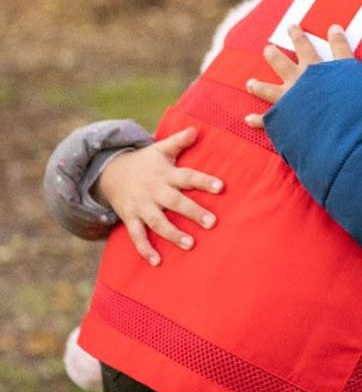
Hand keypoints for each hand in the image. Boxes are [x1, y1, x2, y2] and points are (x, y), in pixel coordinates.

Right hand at [94, 127, 223, 265]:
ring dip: (172, 234)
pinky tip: (157, 262)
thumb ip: (179, 141)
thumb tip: (196, 129)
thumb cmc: (145, 162)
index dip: (204, 181)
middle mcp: (154, 191)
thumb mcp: (160, 149)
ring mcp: (141, 206)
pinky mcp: (130, 218)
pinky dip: (145, 250)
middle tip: (212, 222)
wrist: (109, 173)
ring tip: (190, 244)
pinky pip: (137, 236)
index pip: (188, 177)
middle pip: (175, 202)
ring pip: (157, 222)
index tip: (221, 187)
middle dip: (193, 212)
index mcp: (166, 174)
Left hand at [244, 24, 352, 127]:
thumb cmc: (348, 100)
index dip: (301, 36)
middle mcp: (297, 82)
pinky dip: (257, 120)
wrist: (338, 127)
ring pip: (268, 90)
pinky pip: (268, 120)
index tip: (298, 26)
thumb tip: (335, 27)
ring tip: (250, 83)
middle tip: (268, 48)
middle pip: (281, 64)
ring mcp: (288, 101)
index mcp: (313, 69)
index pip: (306, 47)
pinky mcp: (284, 120)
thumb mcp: (352, 70)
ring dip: (258, 86)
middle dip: (273, 54)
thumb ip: (342, 49)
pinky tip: (248, 119)